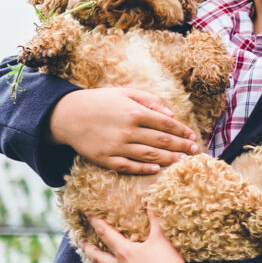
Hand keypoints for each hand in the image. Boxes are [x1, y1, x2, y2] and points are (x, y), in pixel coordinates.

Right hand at [48, 88, 197, 174]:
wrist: (68, 115)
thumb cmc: (99, 101)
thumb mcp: (125, 92)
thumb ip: (149, 100)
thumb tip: (171, 114)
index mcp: (135, 112)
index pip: (166, 124)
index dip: (181, 131)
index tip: (192, 136)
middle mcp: (128, 130)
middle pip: (161, 141)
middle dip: (180, 147)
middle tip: (194, 151)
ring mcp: (117, 146)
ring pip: (149, 155)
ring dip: (168, 159)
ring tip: (181, 161)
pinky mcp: (106, 158)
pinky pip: (129, 166)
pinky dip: (144, 169)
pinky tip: (156, 169)